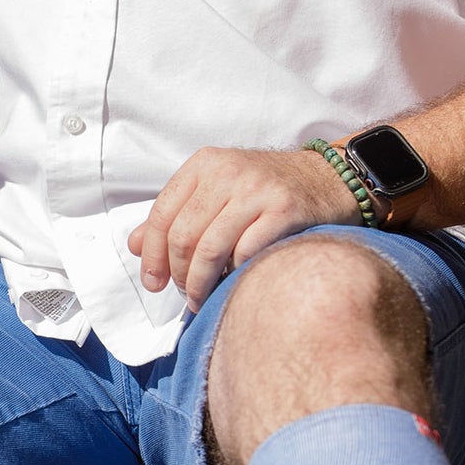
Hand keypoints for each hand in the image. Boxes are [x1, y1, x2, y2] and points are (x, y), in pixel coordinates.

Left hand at [126, 148, 363, 310]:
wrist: (330, 179)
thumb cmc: (266, 190)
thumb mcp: (217, 191)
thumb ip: (176, 216)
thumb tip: (135, 246)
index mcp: (204, 165)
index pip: (162, 216)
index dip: (152, 255)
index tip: (154, 283)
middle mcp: (228, 172)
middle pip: (183, 237)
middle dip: (179, 275)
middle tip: (185, 295)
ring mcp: (257, 190)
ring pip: (210, 250)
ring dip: (201, 284)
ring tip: (203, 299)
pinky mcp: (285, 210)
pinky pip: (246, 254)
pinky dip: (235, 276)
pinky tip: (235, 284)